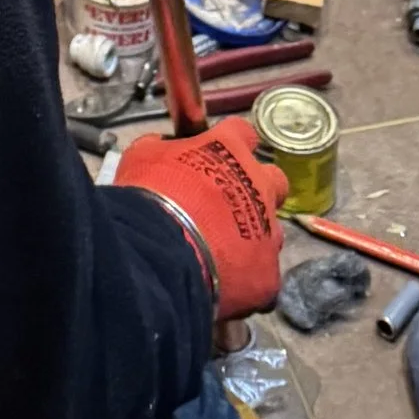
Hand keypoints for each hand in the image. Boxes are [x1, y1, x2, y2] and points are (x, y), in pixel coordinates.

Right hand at [112, 119, 285, 319]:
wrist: (160, 253)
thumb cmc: (151, 196)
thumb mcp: (144, 156)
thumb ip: (162, 148)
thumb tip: (163, 147)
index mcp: (231, 149)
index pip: (243, 132)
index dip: (232, 144)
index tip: (218, 156)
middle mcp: (260, 186)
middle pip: (274, 181)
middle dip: (258, 190)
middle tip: (228, 207)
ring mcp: (269, 232)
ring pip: (272, 232)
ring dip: (253, 239)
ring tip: (223, 253)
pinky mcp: (268, 275)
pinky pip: (263, 278)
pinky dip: (246, 281)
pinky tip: (223, 285)